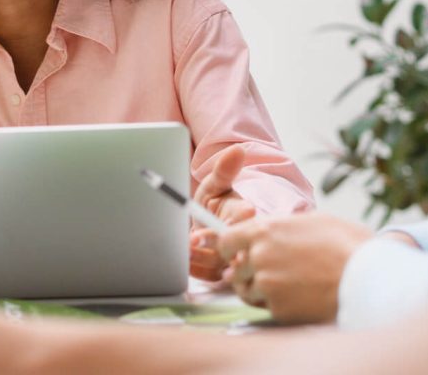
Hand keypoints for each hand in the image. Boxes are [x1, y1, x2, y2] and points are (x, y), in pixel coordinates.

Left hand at [190, 146, 255, 279]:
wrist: (207, 226)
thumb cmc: (214, 204)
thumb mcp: (215, 186)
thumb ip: (223, 171)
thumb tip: (237, 150)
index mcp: (245, 216)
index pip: (245, 222)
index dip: (234, 224)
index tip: (215, 225)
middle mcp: (244, 241)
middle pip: (235, 248)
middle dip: (212, 245)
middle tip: (191, 239)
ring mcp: (235, 260)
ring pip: (221, 266)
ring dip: (199, 257)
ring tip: (182, 247)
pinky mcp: (224, 275)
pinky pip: (211, 277)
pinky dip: (195, 269)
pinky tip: (183, 259)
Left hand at [217, 212, 373, 323]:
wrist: (369, 278)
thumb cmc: (347, 245)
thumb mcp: (312, 221)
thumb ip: (281, 227)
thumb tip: (267, 233)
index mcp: (264, 231)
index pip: (226, 241)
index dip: (230, 249)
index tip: (237, 254)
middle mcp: (260, 257)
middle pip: (236, 270)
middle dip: (247, 272)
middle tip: (268, 273)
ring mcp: (267, 284)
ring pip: (248, 291)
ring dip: (260, 291)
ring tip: (286, 286)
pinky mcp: (279, 309)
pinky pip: (268, 308)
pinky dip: (279, 305)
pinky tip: (300, 298)